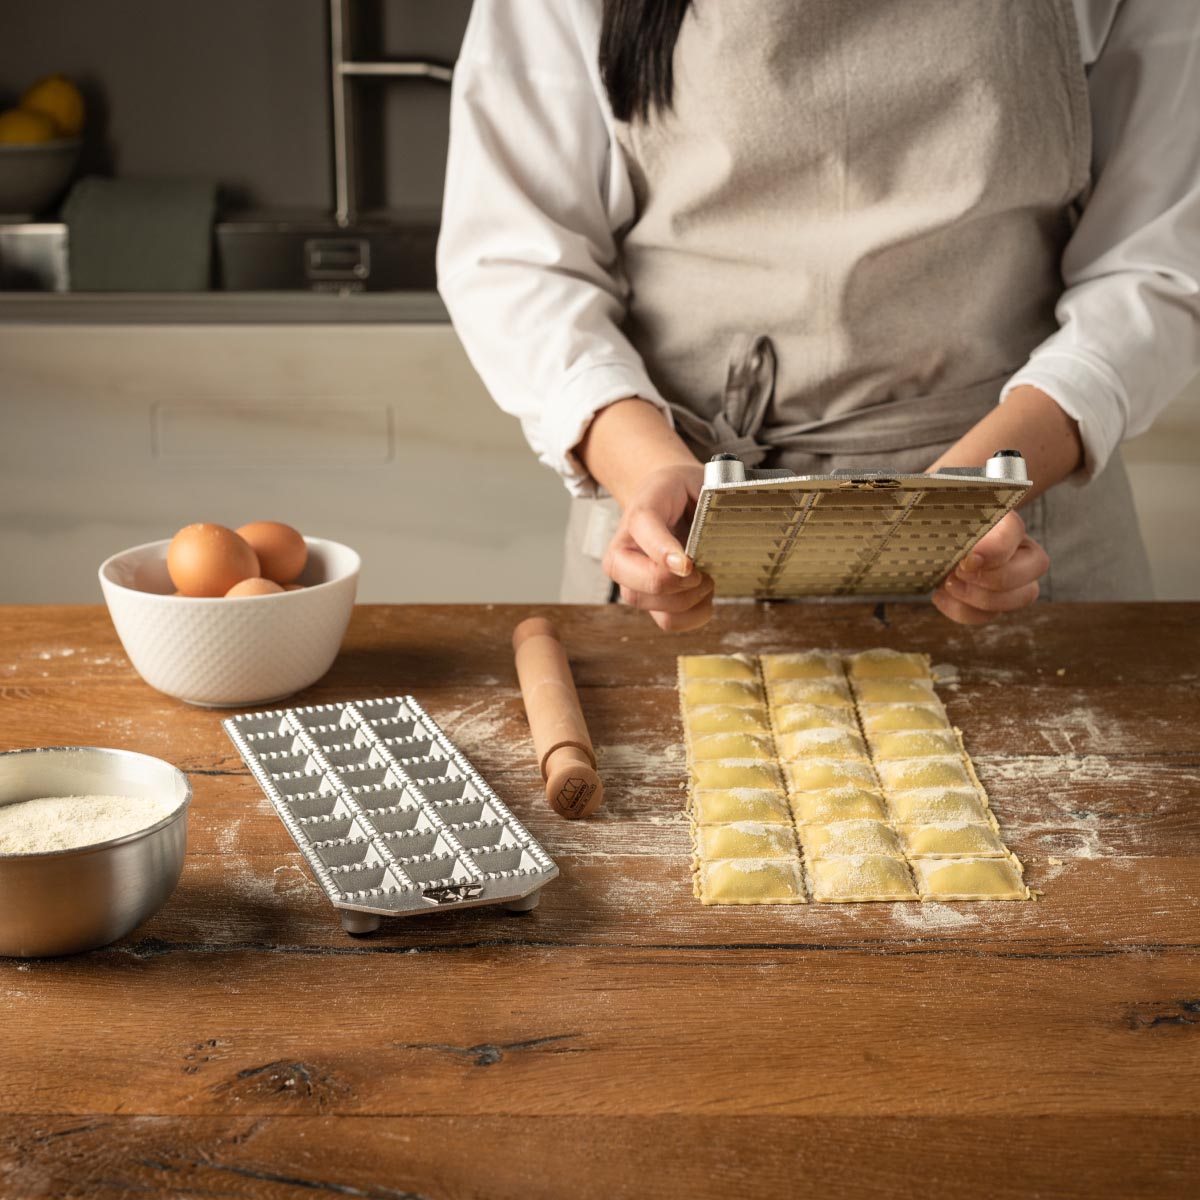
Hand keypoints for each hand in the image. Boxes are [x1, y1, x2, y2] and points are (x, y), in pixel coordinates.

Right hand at [602, 464, 713, 631]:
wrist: (666, 496)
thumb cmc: (681, 492)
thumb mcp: (690, 482)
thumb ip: (700, 505)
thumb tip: (702, 551)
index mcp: (633, 520)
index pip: (643, 535)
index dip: (665, 554)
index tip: (689, 565)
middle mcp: (623, 556)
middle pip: (641, 587)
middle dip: (680, 586)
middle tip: (702, 571)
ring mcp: (632, 583)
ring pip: (656, 608)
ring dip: (690, 600)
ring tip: (706, 580)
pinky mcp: (649, 601)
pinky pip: (668, 622)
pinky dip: (694, 615)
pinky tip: (704, 596)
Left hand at [931, 510, 1048, 624]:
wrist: (931, 532)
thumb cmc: (938, 516)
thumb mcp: (940, 506)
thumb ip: (946, 508)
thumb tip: (948, 527)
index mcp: (1005, 518)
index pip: (1015, 530)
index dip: (996, 551)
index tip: (967, 560)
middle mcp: (1019, 547)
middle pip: (1036, 566)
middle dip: (996, 579)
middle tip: (958, 573)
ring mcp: (1013, 577)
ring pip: (1023, 596)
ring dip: (981, 599)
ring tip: (948, 584)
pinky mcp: (993, 600)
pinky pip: (989, 615)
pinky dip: (963, 611)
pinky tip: (939, 595)